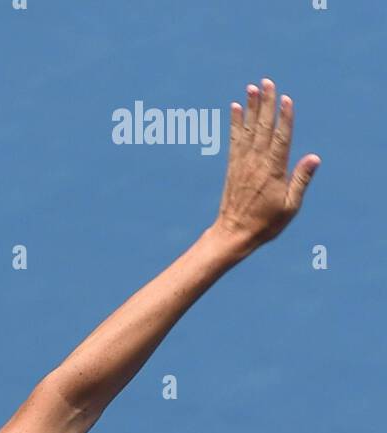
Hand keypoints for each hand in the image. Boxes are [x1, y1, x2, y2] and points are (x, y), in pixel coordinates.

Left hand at [212, 78, 319, 255]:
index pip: (281, 138)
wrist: (233, 234)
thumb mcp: (289, 207)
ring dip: (251, 108)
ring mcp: (243, 164)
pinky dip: (236, 123)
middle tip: (267, 81)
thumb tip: (314, 158)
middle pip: (263, 128)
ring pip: (248, 130)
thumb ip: (300, 180)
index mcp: (273, 171)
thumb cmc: (265, 223)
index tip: (286, 98)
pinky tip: (236, 108)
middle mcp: (257, 163)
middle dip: (266, 103)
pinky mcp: (233, 167)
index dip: (284, 118)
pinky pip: (234, 140)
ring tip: (252, 87)